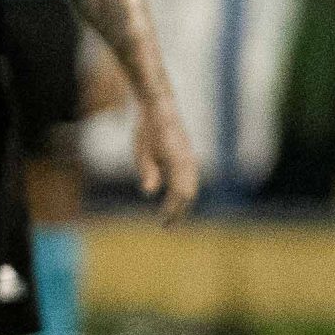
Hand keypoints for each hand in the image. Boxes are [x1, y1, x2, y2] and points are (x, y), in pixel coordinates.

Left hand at [135, 106, 200, 221]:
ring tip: (171, 216)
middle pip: (190, 193)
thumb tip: (149, 192)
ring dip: (184, 203)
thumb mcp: (141, 152)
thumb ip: (148, 172)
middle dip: (180, 211)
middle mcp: (189, 162)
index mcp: (178, 161)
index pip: (180, 193)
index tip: (163, 222)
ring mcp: (191, 159)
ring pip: (193, 187)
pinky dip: (185, 193)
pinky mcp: (189, 158)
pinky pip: (191, 180)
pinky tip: (175, 200)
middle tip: (167, 226)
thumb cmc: (147, 130)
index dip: (173, 210)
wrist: (160, 108)